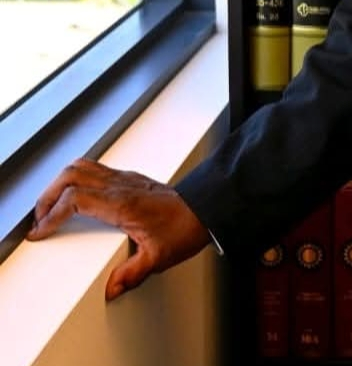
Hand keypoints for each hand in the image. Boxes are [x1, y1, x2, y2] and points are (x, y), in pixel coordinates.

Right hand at [27, 158, 211, 300]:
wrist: (208, 207)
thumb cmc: (187, 226)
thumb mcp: (159, 257)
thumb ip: (132, 273)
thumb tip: (111, 288)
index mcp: (123, 203)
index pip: (75, 198)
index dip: (52, 213)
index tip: (40, 230)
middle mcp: (122, 184)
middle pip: (72, 175)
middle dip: (48, 196)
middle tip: (40, 219)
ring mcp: (126, 178)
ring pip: (83, 166)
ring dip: (60, 184)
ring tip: (52, 207)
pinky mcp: (131, 178)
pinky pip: (96, 168)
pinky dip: (76, 179)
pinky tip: (75, 197)